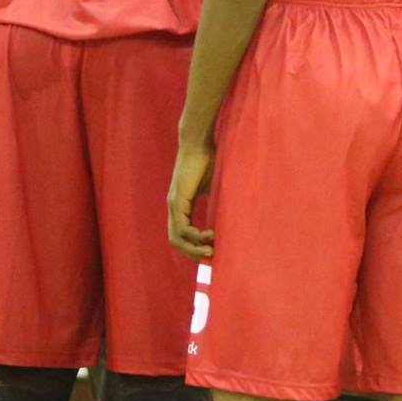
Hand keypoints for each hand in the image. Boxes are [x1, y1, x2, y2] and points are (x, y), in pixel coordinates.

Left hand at [167, 141, 214, 259]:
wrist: (198, 143)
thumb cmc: (207, 160)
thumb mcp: (212, 186)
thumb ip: (214, 200)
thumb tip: (228, 213)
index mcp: (181, 205)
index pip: (181, 234)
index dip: (193, 246)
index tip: (211, 251)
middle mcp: (174, 207)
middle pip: (175, 241)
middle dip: (192, 253)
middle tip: (210, 257)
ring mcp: (174, 204)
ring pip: (176, 237)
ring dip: (193, 248)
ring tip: (211, 250)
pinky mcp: (178, 200)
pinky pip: (182, 226)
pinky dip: (194, 235)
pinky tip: (209, 234)